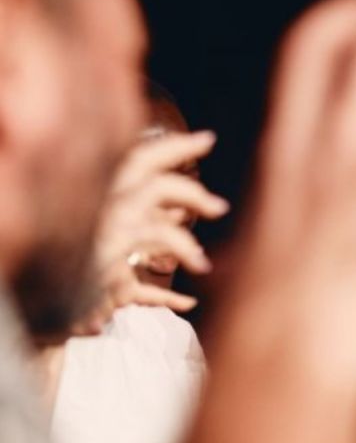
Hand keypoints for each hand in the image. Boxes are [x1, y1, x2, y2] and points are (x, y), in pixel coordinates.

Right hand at [80, 131, 228, 332]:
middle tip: (220, 208)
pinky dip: (170, 298)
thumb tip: (183, 210)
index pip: (142, 157)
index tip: (208, 139)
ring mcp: (107, 237)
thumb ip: (142, 213)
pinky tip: (190, 304)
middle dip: (192, 194)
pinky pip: (145, 286)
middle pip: (157, 187)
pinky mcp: (106, 272)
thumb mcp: (111, 223)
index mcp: (103, 187)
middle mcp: (105, 206)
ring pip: (160, 232)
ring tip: (202, 264)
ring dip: (185, 246)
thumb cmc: (81, 248)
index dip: (177, 147)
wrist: (47, 286)